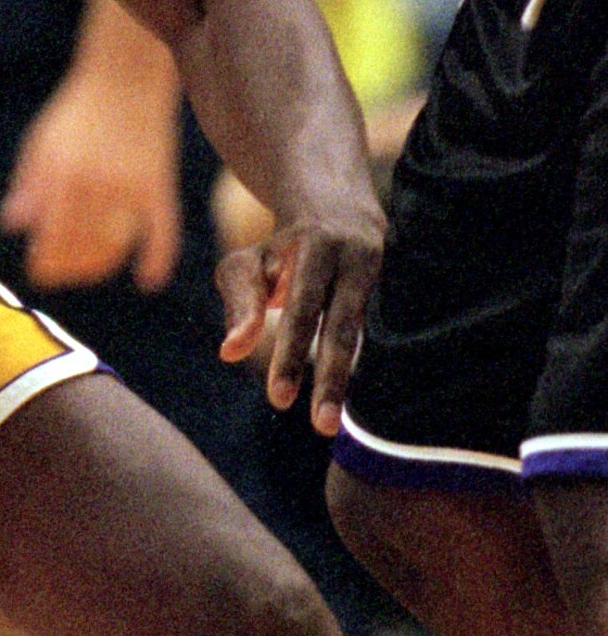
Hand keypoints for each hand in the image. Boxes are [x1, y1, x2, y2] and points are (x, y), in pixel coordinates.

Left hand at [0, 62, 181, 290]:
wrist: (127, 78)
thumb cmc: (78, 112)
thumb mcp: (42, 143)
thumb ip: (28, 185)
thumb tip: (12, 227)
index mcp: (60, 173)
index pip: (50, 238)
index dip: (44, 264)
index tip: (39, 273)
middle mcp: (96, 183)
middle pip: (81, 248)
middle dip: (68, 270)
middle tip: (60, 276)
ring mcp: (130, 186)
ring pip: (115, 247)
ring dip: (101, 268)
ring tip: (88, 273)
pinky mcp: (159, 185)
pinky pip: (163, 232)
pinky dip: (158, 259)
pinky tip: (147, 281)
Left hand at [216, 198, 382, 431]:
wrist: (340, 206)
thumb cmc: (280, 248)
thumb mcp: (248, 264)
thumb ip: (240, 304)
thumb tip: (230, 352)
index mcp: (319, 248)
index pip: (302, 309)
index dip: (290, 354)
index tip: (279, 401)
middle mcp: (359, 259)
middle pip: (345, 328)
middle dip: (332, 380)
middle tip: (321, 428)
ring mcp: (389, 275)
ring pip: (374, 336)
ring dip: (358, 382)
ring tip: (337, 426)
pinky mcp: (405, 291)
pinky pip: (395, 337)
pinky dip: (385, 372)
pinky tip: (378, 411)